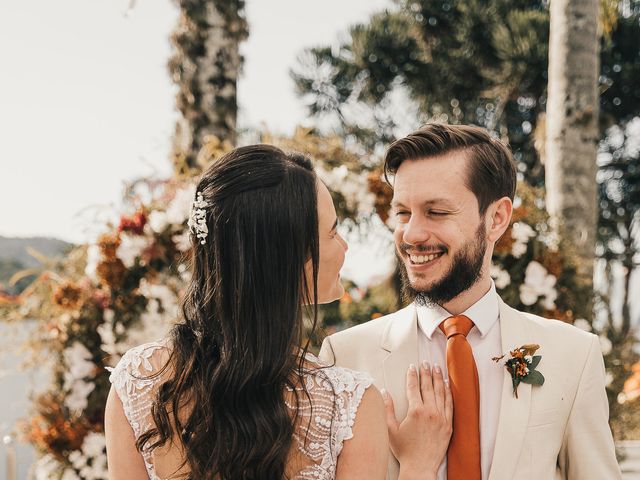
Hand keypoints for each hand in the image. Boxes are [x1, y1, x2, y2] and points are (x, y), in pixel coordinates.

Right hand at [382, 362, 452, 477]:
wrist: (420, 467)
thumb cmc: (404, 450)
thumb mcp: (391, 430)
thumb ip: (387, 409)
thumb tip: (385, 392)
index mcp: (415, 411)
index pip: (414, 388)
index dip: (412, 375)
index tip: (412, 367)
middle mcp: (430, 412)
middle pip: (428, 387)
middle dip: (426, 373)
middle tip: (425, 363)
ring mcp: (441, 418)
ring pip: (441, 393)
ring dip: (438, 379)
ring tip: (437, 368)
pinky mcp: (448, 425)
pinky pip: (450, 404)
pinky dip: (448, 393)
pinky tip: (447, 385)